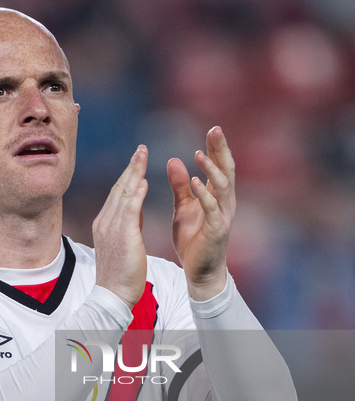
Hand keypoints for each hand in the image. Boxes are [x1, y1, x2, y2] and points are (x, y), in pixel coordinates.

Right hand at [93, 145, 148, 309]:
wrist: (113, 295)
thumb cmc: (120, 275)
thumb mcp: (123, 245)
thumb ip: (129, 225)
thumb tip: (137, 210)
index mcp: (104, 224)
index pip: (116, 194)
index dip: (127, 176)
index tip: (136, 161)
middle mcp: (105, 222)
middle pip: (118, 188)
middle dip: (130, 167)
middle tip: (140, 149)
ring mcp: (111, 228)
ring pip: (123, 193)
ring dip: (134, 172)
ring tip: (142, 154)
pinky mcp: (122, 235)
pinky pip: (130, 209)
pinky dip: (136, 193)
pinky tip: (144, 180)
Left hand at [167, 126, 235, 300]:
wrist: (199, 271)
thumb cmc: (193, 240)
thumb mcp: (183, 208)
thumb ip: (180, 186)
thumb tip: (173, 160)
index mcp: (217, 195)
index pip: (219, 166)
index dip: (216, 148)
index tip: (212, 129)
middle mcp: (225, 202)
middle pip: (227, 170)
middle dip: (221, 150)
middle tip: (215, 129)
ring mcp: (223, 215)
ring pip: (222, 186)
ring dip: (211, 169)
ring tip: (199, 154)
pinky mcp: (217, 230)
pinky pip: (212, 209)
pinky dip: (204, 195)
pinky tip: (196, 182)